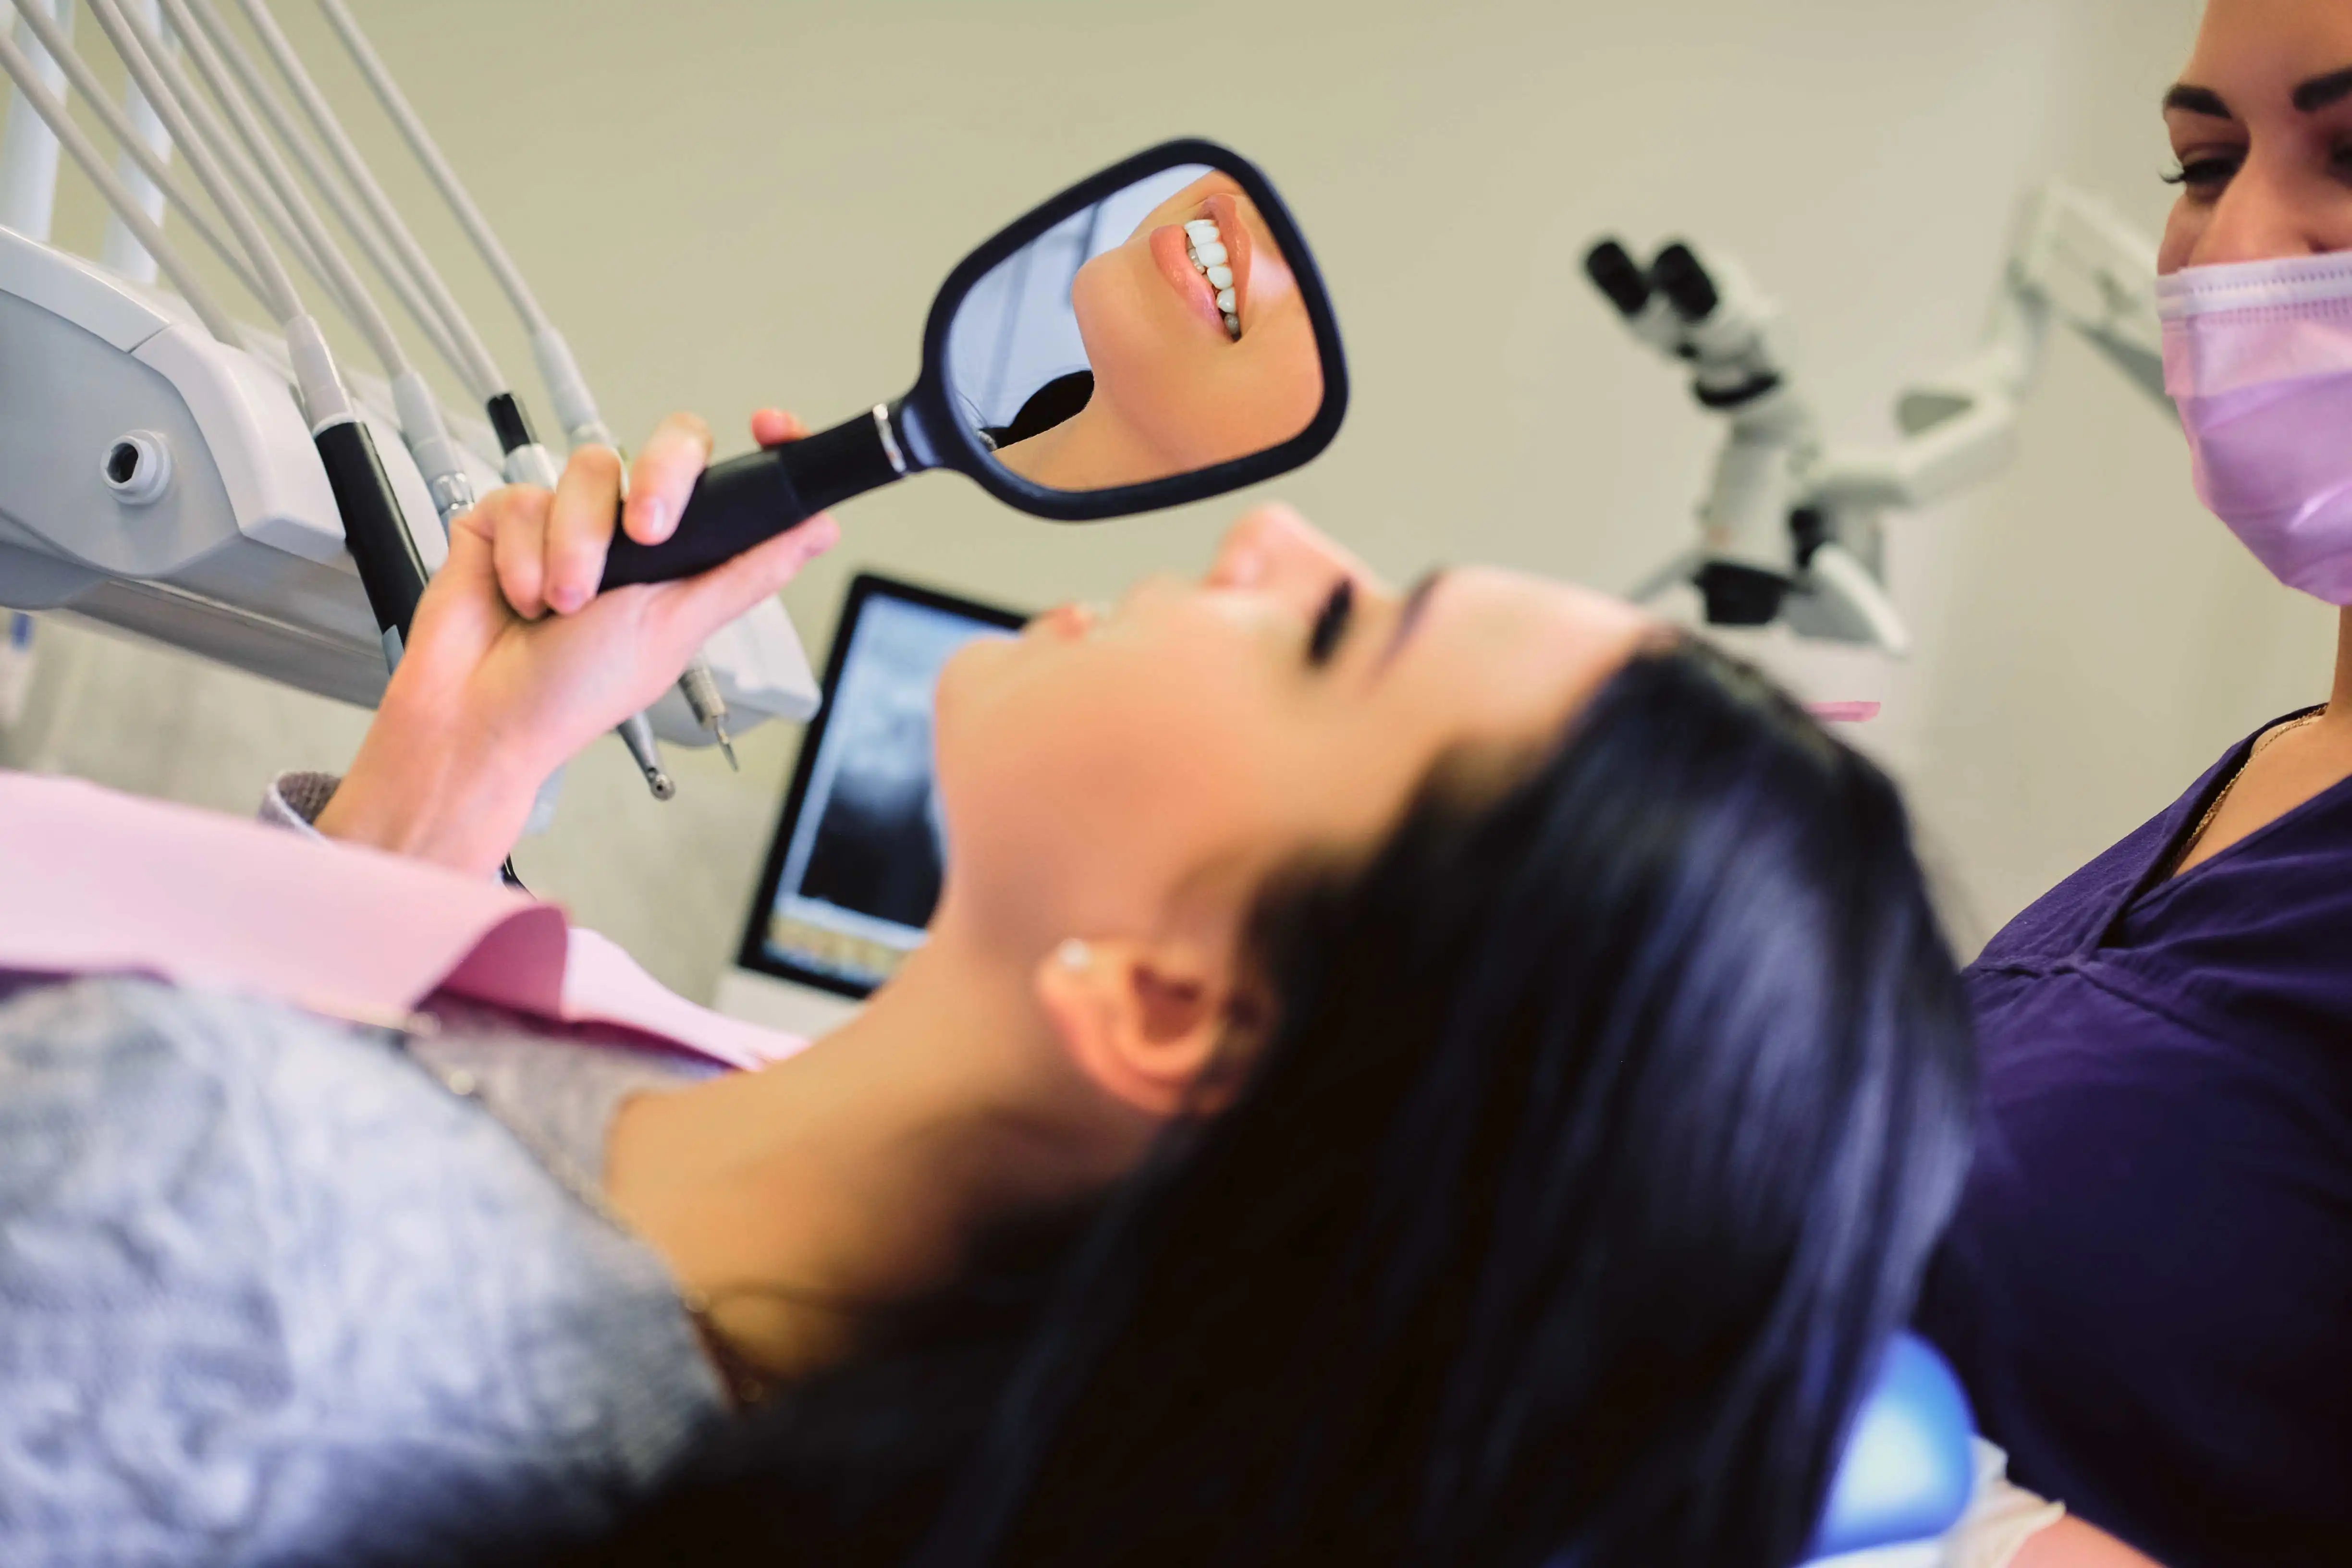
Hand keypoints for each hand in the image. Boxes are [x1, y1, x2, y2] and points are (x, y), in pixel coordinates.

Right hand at [317, 409, 836, 876]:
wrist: (481, 717)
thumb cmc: (576, 691)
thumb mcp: (678, 628)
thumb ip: (746, 571)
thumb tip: (819, 531)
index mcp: (682, 557)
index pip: (724, 480)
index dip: (758, 446)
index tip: (772, 428)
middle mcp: (630, 531)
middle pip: (667, 448)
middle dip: (660, 481)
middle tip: (646, 535)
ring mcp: (569, 518)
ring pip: (592, 471)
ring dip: (576, 546)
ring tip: (562, 606)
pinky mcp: (507, 516)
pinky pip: (524, 496)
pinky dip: (524, 556)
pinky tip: (521, 597)